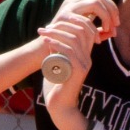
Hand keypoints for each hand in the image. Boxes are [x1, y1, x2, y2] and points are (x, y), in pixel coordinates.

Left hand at [34, 7, 107, 129]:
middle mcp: (88, 58)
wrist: (60, 107)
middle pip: (83, 30)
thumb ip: (58, 51)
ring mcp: (85, 64)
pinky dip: (56, 43)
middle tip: (45, 28)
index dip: (70, 23)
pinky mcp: (78, 71)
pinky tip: (46, 42)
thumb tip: (51, 36)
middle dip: (63, 24)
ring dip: (56, 32)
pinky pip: (69, 51)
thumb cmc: (56, 87)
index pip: (86, 30)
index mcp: (85, 56)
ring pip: (75, 38)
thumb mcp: (57, 64)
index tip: (50, 25)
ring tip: (42, 33)